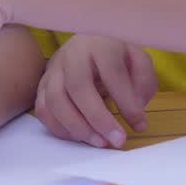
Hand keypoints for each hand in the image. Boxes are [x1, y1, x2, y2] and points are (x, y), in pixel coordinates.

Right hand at [35, 35, 156, 148]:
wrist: (89, 42)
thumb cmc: (116, 55)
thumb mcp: (138, 60)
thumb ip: (143, 83)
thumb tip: (135, 113)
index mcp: (100, 43)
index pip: (112, 72)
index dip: (126, 102)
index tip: (139, 125)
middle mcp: (72, 54)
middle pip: (77, 86)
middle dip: (98, 119)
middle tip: (116, 141)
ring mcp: (53, 69)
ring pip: (55, 100)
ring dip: (77, 127)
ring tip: (99, 142)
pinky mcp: (42, 83)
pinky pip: (43, 109)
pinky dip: (60, 128)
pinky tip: (80, 136)